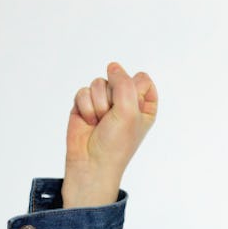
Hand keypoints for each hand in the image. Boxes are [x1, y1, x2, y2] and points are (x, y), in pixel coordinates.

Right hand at [61, 62, 157, 207]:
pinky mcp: (85, 105)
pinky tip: (88, 121)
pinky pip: (83, 91)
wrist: (91, 162)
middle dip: (112, 97)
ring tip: (100, 121)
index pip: (143, 80)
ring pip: (99, 83)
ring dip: (98, 103)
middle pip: (118, 78)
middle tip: (112, 118)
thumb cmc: (116, 143)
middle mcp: (126, 103)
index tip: (131, 109)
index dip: (134, 90)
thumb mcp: (129, 112)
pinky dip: (84, 106)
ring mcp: (105, 103)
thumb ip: (124, 84)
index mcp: (145, 106)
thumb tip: (113, 66)